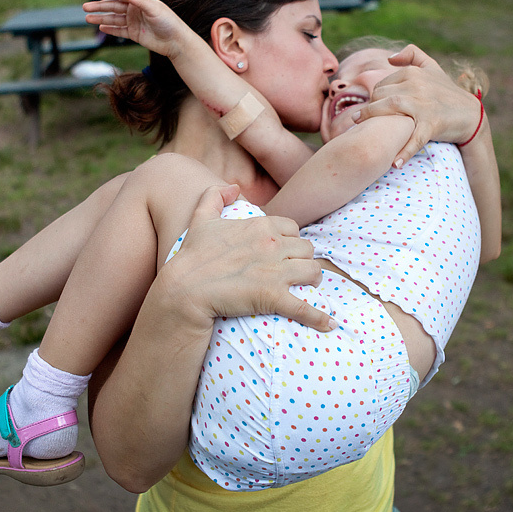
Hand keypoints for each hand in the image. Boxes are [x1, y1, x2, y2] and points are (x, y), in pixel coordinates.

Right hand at [83, 0, 188, 58]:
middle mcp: (135, 9)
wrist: (176, 42)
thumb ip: (138, 0)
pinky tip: (100, 28)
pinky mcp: (135, 34)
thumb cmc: (168, 22)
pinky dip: (110, 29)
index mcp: (140, 0)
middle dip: (99, 6)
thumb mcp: (154, 9)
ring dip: (101, 18)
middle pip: (113, 6)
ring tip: (87, 18)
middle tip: (85, 7)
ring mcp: (134, 22)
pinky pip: (119, 31)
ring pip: (114, 19)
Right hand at [159, 185, 335, 332]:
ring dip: (312, 280)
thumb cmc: (191, 256)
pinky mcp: (273, 297)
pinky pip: (305, 307)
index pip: (293, 229)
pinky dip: (319, 317)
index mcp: (261, 226)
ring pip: (313, 272)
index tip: (286, 252)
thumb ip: (215, 195)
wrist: (183, 289)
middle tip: (298, 271)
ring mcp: (275, 271)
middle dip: (304, 260)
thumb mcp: (201, 218)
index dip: (292, 241)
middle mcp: (273, 245)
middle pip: (307, 250)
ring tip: (308, 288)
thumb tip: (233, 186)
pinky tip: (328, 324)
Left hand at [353, 44, 482, 166]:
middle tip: (362, 121)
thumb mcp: (432, 67)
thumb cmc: (446, 91)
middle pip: (382, 96)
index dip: (373, 98)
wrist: (470, 114)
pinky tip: (393, 163)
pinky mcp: (432, 124)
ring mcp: (424, 105)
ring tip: (362, 131)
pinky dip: (404, 152)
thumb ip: (412, 55)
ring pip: (391, 108)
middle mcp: (417, 86)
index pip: (382, 85)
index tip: (371, 108)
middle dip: (370, 109)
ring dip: (373, 119)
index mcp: (413, 73)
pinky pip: (414, 138)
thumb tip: (390, 57)